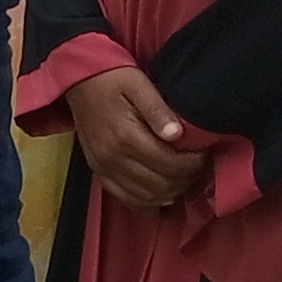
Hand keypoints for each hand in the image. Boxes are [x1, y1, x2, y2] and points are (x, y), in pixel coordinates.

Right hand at [67, 64, 205, 211]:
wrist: (79, 78)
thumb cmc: (113, 78)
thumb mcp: (138, 83)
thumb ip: (158, 109)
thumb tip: (177, 134)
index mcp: (126, 136)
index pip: (170, 164)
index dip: (193, 164)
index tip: (203, 153)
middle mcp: (113, 157)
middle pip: (161, 185)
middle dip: (186, 179)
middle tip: (197, 166)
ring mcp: (104, 168)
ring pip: (146, 197)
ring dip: (170, 193)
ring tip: (183, 177)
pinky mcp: (98, 172)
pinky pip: (126, 200)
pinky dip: (147, 203)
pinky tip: (161, 195)